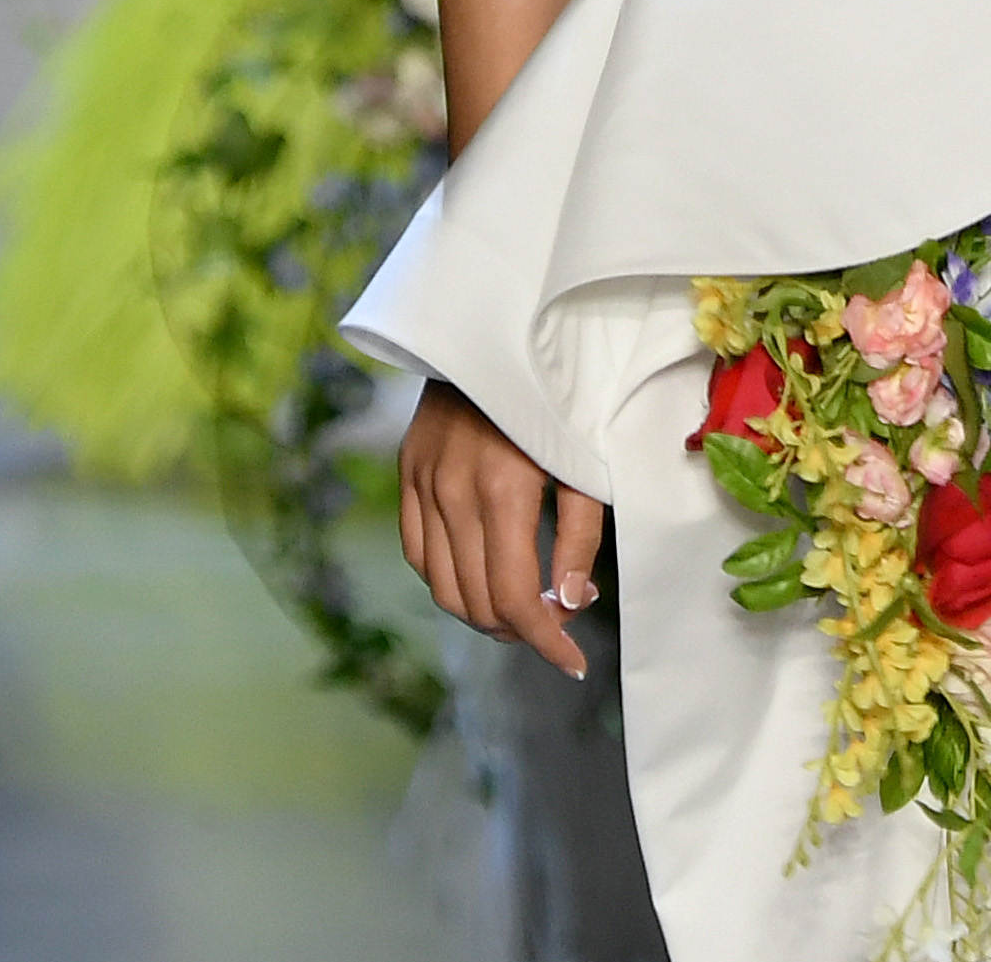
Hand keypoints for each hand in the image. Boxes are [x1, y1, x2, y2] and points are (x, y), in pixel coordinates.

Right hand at [399, 381, 601, 678]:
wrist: (493, 327)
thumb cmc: (556, 392)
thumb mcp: (583, 461)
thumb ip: (577, 536)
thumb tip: (569, 605)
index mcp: (503, 490)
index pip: (516, 599)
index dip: (545, 643)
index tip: (572, 663)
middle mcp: (452, 492)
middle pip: (476, 603)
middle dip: (518, 631)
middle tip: (553, 630)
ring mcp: (422, 483)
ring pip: (442, 588)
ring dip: (482, 613)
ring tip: (520, 612)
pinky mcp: (407, 473)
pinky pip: (418, 552)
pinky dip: (447, 579)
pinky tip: (479, 577)